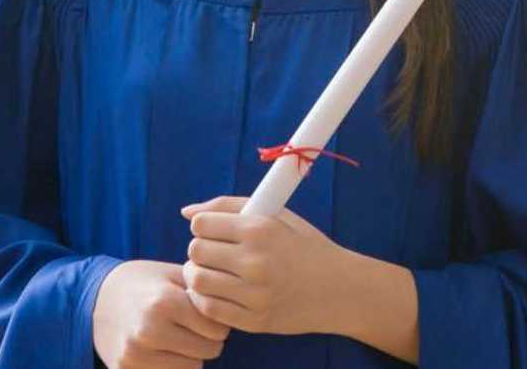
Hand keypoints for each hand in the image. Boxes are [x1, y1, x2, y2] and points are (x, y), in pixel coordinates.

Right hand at [92, 259, 230, 368]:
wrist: (96, 298)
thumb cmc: (143, 282)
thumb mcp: (171, 274)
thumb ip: (202, 288)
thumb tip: (234, 303)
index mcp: (164, 302)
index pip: (216, 327)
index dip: (218, 320)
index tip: (210, 313)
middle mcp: (149, 330)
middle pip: (209, 349)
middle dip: (209, 338)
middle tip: (197, 326)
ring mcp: (136, 354)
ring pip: (193, 367)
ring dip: (193, 354)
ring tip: (180, 335)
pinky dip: (174, 364)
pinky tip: (165, 347)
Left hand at [180, 195, 348, 335]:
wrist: (340, 289)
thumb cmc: (305, 246)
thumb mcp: (276, 216)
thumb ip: (230, 206)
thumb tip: (186, 212)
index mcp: (261, 230)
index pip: (201, 224)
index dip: (203, 226)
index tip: (215, 231)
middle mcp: (256, 261)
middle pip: (195, 251)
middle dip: (200, 250)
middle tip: (214, 254)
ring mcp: (255, 294)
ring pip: (197, 281)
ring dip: (198, 274)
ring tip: (213, 273)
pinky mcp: (254, 320)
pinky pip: (209, 308)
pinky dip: (206, 299)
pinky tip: (219, 292)